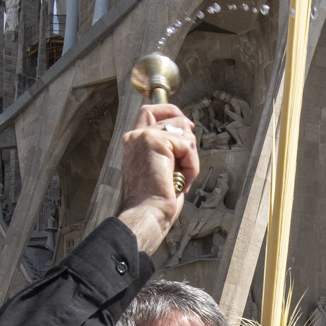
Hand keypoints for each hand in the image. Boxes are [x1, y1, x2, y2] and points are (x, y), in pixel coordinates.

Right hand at [116, 102, 199, 255]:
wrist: (147, 213)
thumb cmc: (155, 199)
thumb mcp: (162, 166)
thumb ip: (168, 147)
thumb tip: (188, 130)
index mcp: (134, 142)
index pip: (150, 111)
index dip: (170, 111)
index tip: (187, 125)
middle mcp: (135, 136)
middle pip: (171, 115)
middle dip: (186, 132)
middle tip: (187, 158)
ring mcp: (144, 136)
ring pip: (183, 130)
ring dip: (190, 156)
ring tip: (181, 177)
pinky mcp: (155, 141)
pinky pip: (186, 145)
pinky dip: (191, 164)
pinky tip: (182, 179)